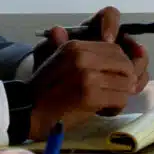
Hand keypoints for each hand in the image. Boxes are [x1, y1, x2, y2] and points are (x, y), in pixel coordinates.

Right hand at [31, 5, 146, 129]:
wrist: (28, 111)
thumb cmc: (46, 89)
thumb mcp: (60, 62)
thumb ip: (85, 54)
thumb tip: (111, 41)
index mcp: (76, 46)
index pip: (114, 49)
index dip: (121, 64)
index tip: (117, 77)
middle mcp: (83, 57)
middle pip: (124, 64)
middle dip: (124, 80)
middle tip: (115, 92)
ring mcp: (87, 75)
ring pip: (125, 83)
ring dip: (120, 96)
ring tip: (107, 103)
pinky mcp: (91, 95)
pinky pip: (120, 99)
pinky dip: (116, 107)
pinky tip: (104, 111)